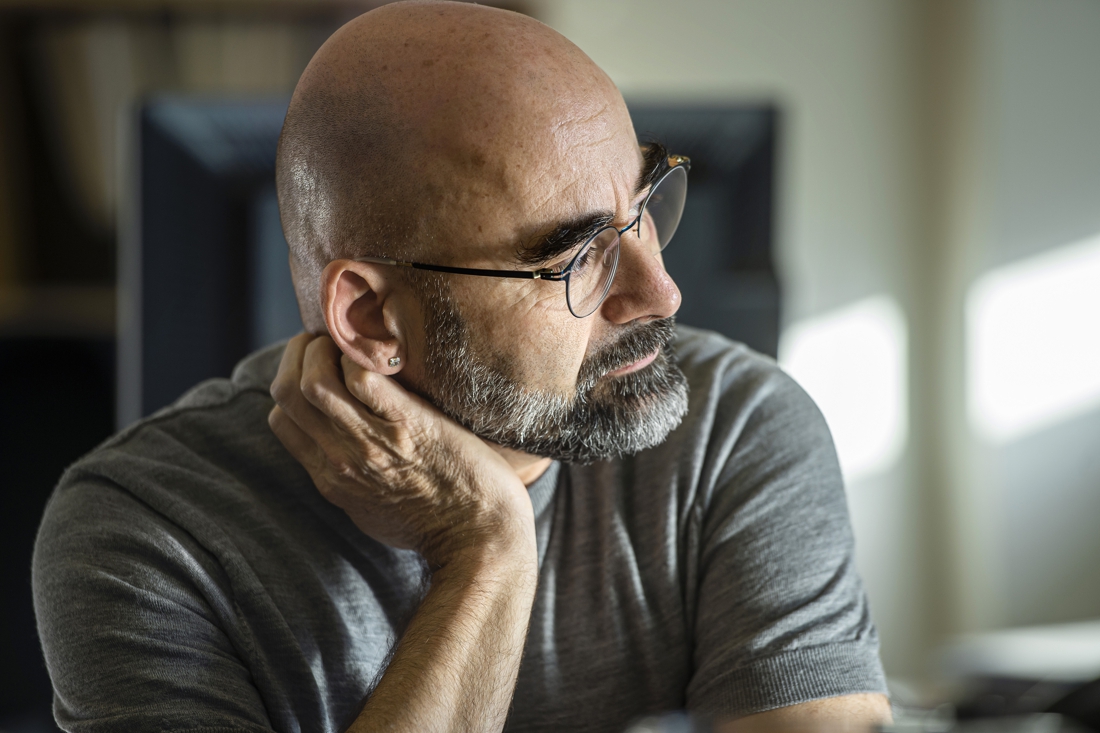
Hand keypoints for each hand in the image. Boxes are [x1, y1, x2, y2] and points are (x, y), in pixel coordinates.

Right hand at [268, 333, 534, 567]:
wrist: (479, 541)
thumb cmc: (435, 526)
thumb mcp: (371, 510)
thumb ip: (348, 478)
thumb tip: (341, 450)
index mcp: (330, 478)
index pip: (281, 417)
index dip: (292, 381)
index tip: (318, 365)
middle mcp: (342, 458)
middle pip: (288, 391)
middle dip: (300, 352)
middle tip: (329, 341)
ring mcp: (373, 442)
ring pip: (315, 380)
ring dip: (327, 348)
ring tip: (353, 342)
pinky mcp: (409, 425)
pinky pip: (365, 379)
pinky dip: (364, 357)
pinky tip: (386, 356)